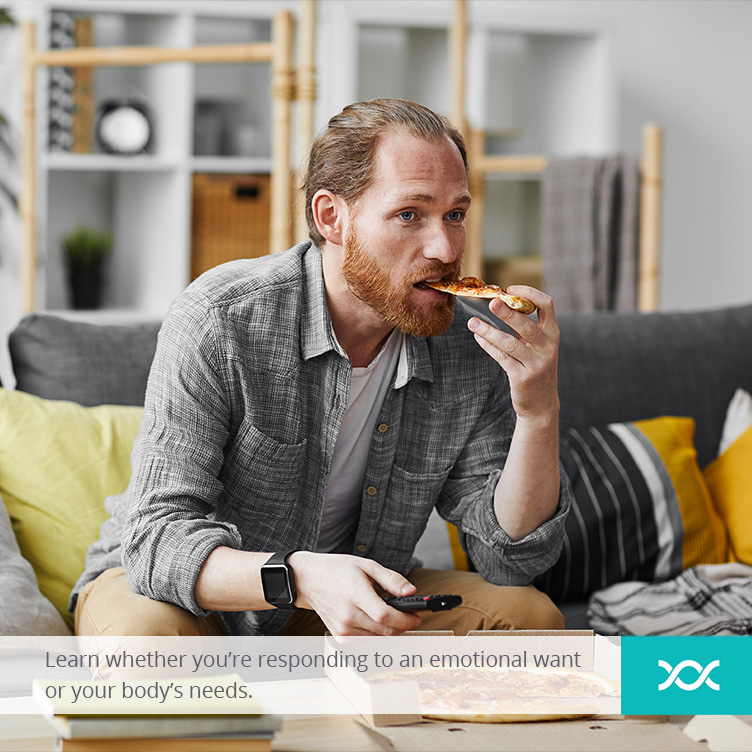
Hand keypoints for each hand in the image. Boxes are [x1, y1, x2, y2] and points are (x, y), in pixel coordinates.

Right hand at [288, 552, 422, 635]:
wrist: (309, 580)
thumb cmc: (337, 570)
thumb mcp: (367, 565)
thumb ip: (391, 579)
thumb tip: (411, 592)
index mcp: (355, 594)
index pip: (384, 616)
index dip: (405, 619)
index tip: (416, 615)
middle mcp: (348, 615)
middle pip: (385, 630)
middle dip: (403, 625)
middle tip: (410, 615)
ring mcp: (343, 628)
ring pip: (379, 638)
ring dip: (391, 629)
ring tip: (391, 614)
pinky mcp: (340, 636)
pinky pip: (367, 640)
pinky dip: (377, 633)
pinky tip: (375, 620)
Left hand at [467, 286, 559, 424]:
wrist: (541, 404)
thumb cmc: (535, 367)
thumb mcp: (537, 346)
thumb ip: (524, 327)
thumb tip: (500, 302)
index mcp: (553, 333)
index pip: (547, 305)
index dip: (529, 293)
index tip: (510, 289)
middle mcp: (548, 347)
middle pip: (526, 324)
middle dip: (507, 312)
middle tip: (491, 302)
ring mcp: (536, 363)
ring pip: (509, 343)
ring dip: (489, 331)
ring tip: (472, 323)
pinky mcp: (522, 377)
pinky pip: (502, 358)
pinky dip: (488, 346)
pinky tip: (478, 337)